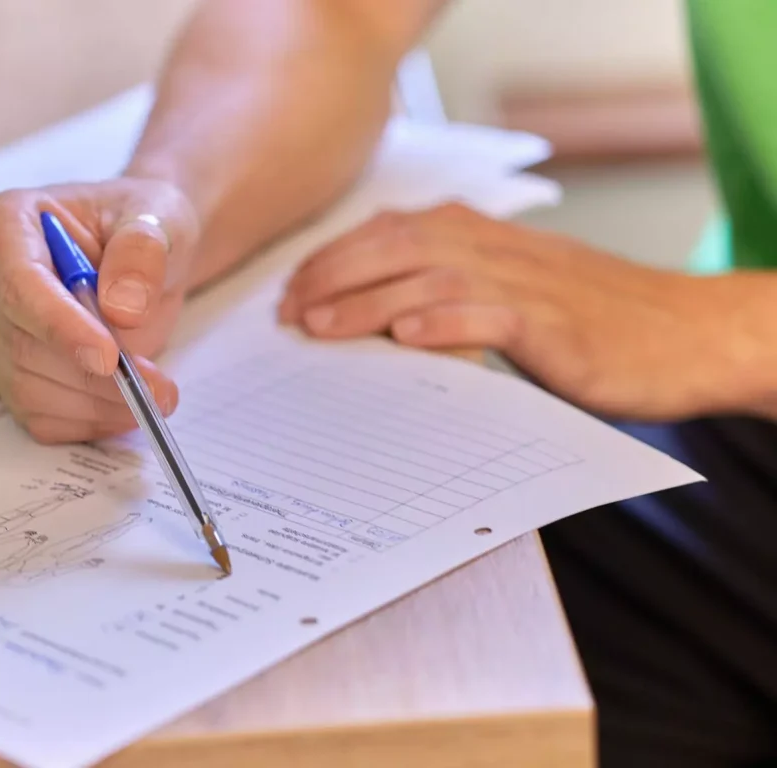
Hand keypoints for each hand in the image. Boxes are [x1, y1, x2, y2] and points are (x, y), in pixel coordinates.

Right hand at [0, 178, 198, 442]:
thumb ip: (142, 251)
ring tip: (156, 394)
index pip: (17, 283)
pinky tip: (126, 407)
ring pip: (28, 387)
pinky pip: (37, 415)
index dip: (59, 325)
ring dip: (96, 403)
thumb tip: (122, 306)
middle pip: (20, 343)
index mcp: (3, 222)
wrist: (142, 258)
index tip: (109, 356)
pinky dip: (87, 420)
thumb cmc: (139, 226)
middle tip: (159, 388)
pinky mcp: (6, 372)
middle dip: (91, 376)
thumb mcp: (158, 217)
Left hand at [278, 202, 776, 420]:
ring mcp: (524, 284)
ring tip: (320, 324)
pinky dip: (446, 322)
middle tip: (287, 312)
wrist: (682, 334)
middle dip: (332, 275)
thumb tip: (378, 319)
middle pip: (396, 245)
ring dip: (367, 301)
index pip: (389, 231)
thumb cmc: (587, 320)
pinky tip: (407, 336)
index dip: (333, 258)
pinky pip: (490, 316)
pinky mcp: (552, 325)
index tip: (290, 289)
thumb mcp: (508, 295)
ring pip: (429, 277)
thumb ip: (449, 294)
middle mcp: (495, 248)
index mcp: (481, 236)